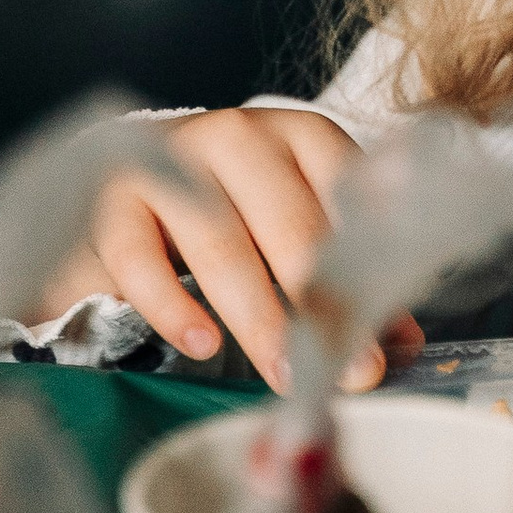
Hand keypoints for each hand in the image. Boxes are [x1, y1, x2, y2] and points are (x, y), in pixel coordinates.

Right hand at [37, 107, 406, 394]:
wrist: (122, 191)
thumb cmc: (229, 215)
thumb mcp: (290, 233)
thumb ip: (343, 277)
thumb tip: (401, 340)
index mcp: (300, 136)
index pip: (348, 197)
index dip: (372, 268)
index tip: (390, 330)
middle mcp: (238, 137)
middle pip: (291, 226)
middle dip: (323, 306)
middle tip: (352, 372)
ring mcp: (169, 161)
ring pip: (222, 245)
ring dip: (260, 318)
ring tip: (287, 376)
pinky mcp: (111, 201)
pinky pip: (143, 260)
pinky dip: (174, 306)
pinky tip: (203, 343)